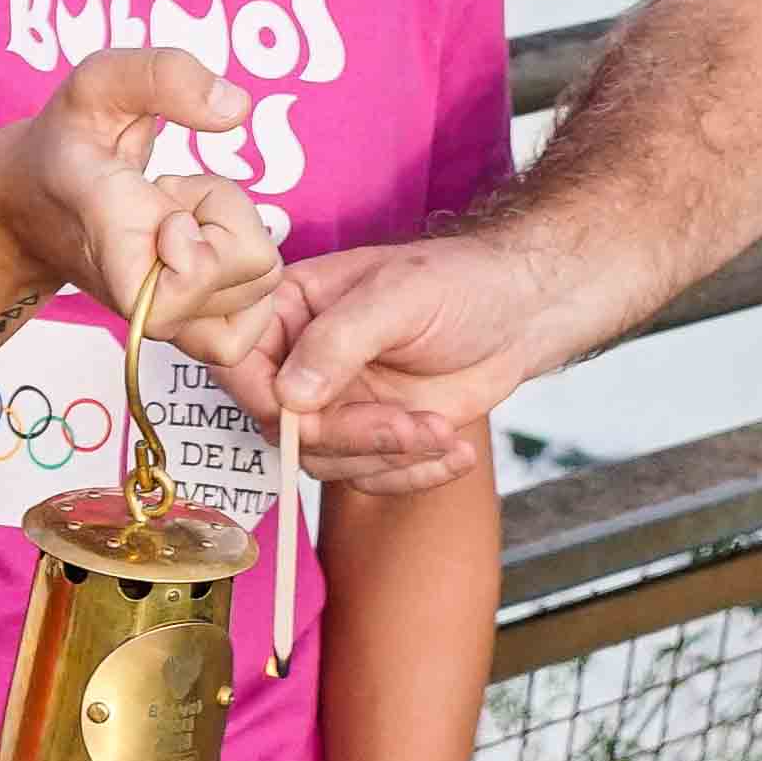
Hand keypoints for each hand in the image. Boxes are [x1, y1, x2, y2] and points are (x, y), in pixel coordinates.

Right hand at [0, 49, 297, 412]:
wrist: (28, 207)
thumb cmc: (67, 142)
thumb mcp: (98, 83)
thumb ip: (162, 76)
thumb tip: (236, 108)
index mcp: (110, 228)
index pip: (174, 289)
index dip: (197, 250)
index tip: (164, 198)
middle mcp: (138, 291)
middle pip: (254, 267)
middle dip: (230, 213)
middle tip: (174, 192)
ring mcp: (163, 318)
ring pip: (262, 283)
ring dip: (235, 237)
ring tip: (182, 214)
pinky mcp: (183, 328)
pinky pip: (254, 323)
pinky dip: (250, 279)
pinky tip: (212, 246)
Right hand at [253, 219, 611, 495]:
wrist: (521, 312)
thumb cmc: (461, 282)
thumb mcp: (400, 295)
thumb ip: (340, 340)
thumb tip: (289, 397)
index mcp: (291, 310)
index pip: (239, 360)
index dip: (260, 396)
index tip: (298, 415)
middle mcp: (302, 362)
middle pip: (285, 425)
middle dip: (350, 436)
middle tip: (409, 425)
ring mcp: (336, 403)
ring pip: (326, 461)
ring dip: (389, 457)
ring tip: (442, 431)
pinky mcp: (372, 437)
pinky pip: (370, 478)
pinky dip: (413, 476)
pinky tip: (454, 452)